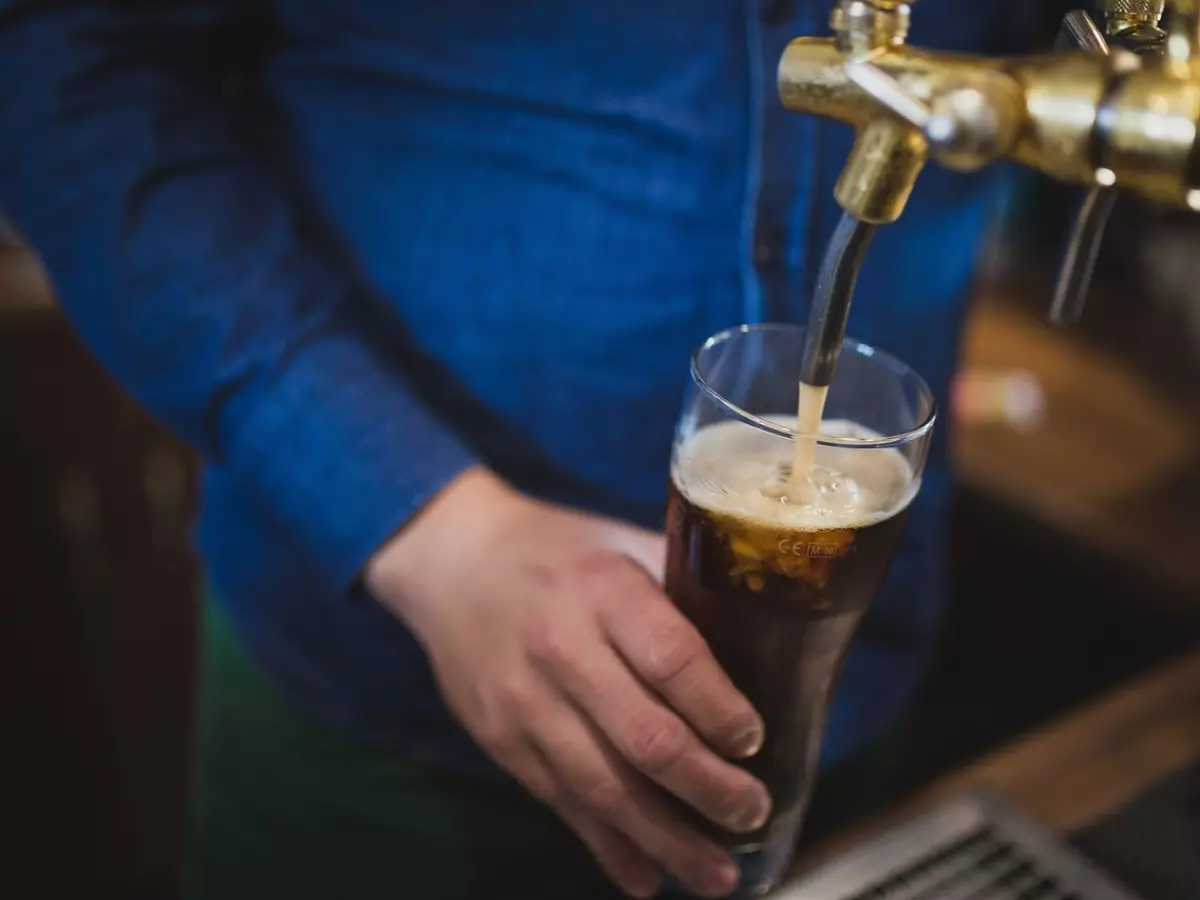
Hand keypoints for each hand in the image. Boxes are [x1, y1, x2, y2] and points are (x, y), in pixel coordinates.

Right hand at [366, 468, 769, 897]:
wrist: (452, 562)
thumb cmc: (558, 553)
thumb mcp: (620, 545)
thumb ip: (683, 593)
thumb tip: (769, 644)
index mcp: (603, 590)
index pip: (672, 659)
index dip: (719, 709)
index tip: (755, 741)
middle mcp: (562, 648)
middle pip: (645, 738)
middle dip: (709, 789)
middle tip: (753, 812)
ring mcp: (526, 702)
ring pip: (604, 787)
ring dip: (667, 840)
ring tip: (718, 876)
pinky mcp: (502, 740)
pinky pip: (562, 805)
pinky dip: (608, 848)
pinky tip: (647, 877)